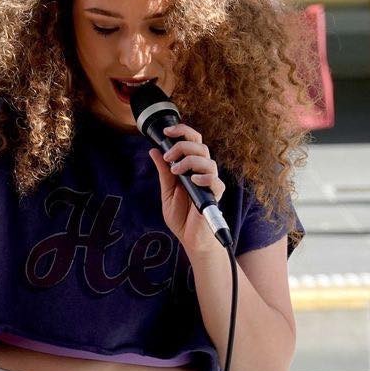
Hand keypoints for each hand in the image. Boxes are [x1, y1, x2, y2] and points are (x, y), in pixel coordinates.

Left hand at [148, 123, 225, 255]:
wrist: (190, 238)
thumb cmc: (181, 217)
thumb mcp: (167, 192)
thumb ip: (163, 172)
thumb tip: (154, 151)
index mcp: (191, 168)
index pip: (192, 142)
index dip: (182, 132)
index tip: (166, 132)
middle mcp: (202, 172)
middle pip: (200, 146)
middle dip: (182, 146)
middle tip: (169, 157)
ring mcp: (210, 182)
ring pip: (207, 160)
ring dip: (189, 161)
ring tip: (176, 171)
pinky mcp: (215, 195)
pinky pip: (215, 180)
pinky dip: (203, 177)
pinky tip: (193, 180)